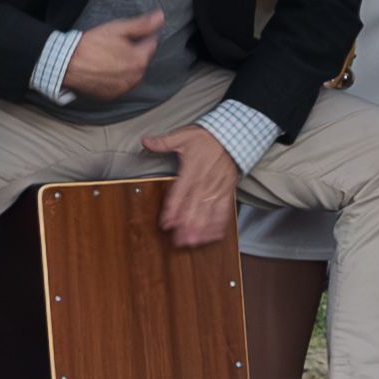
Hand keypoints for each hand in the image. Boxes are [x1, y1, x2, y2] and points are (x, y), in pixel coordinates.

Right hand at [62, 10, 164, 99]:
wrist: (67, 64)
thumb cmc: (90, 45)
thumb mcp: (117, 29)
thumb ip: (142, 24)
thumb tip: (161, 16)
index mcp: (140, 60)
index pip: (151, 44)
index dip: (141, 36)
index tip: (128, 34)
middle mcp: (135, 78)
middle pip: (142, 61)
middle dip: (134, 52)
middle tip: (115, 46)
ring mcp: (124, 89)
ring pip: (132, 74)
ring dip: (126, 66)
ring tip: (108, 58)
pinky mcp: (112, 96)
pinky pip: (121, 85)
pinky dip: (117, 78)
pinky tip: (105, 70)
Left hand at [143, 125, 237, 248]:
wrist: (232, 137)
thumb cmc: (207, 138)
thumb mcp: (183, 136)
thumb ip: (163, 142)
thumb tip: (145, 142)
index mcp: (191, 172)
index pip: (179, 195)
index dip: (172, 211)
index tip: (166, 224)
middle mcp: (204, 184)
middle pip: (193, 209)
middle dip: (186, 227)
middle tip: (179, 242)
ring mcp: (217, 190)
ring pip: (208, 213)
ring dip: (201, 229)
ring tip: (194, 242)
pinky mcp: (227, 192)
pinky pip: (223, 211)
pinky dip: (219, 224)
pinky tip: (213, 236)